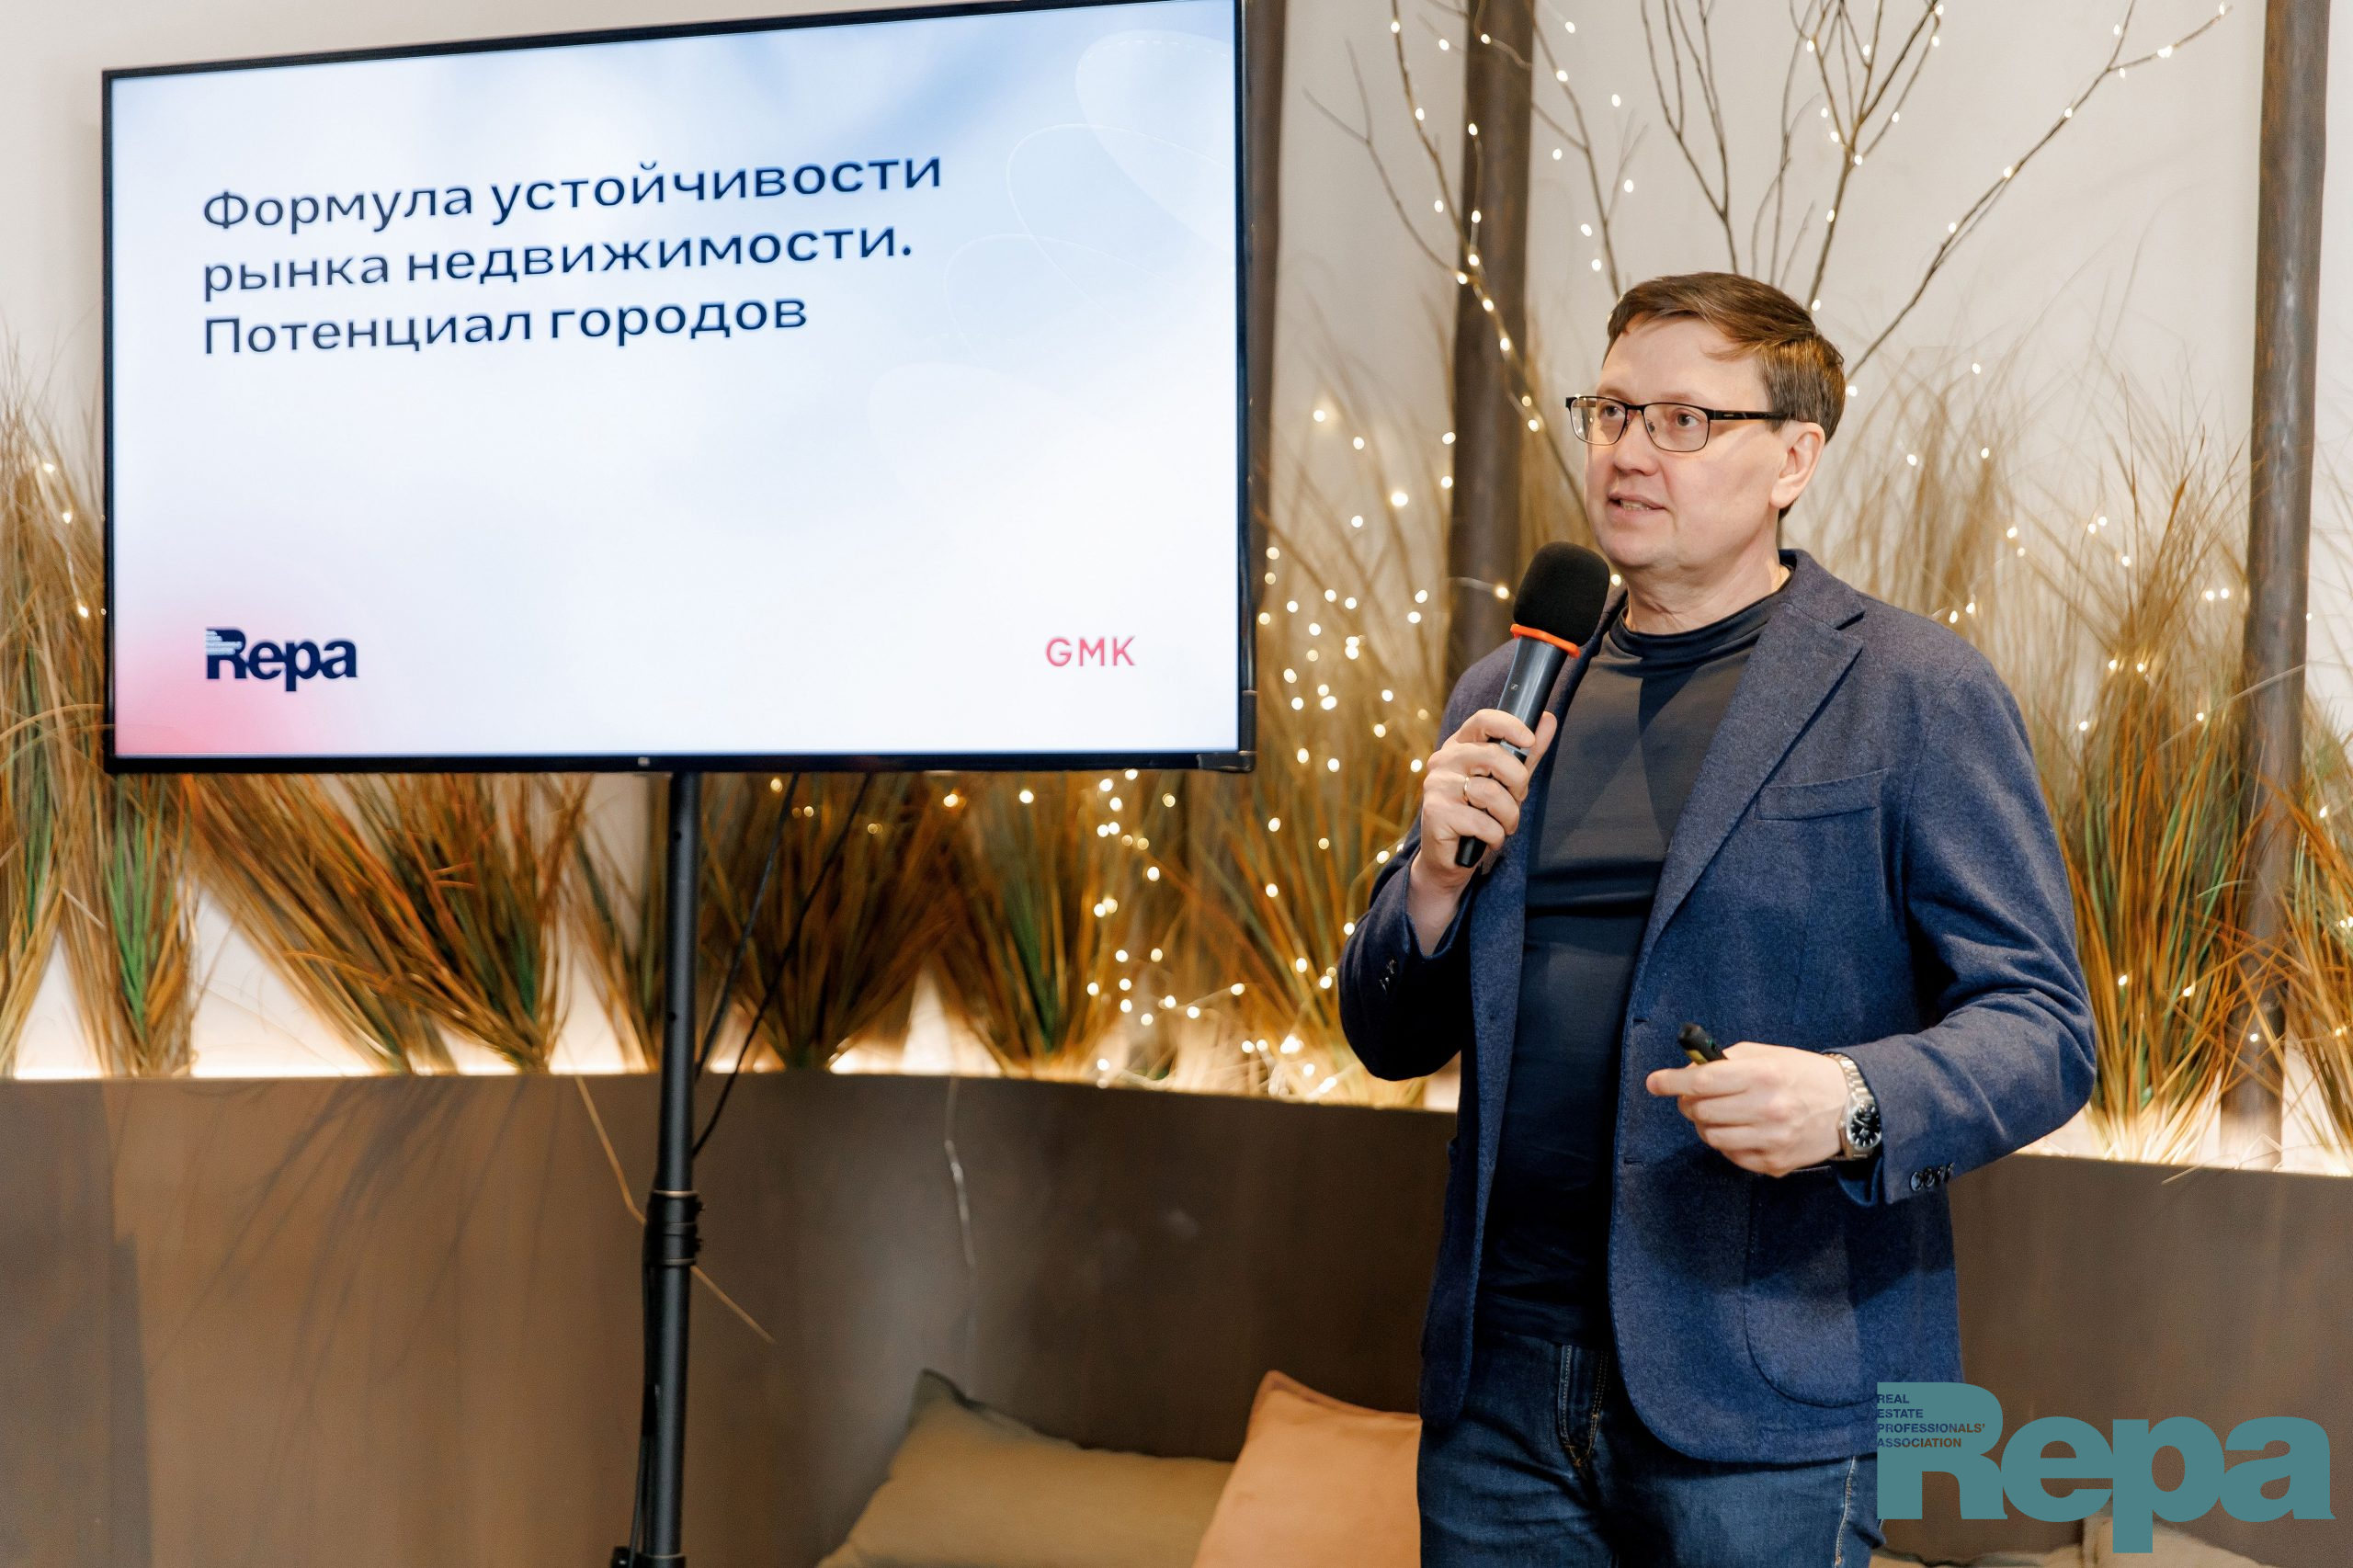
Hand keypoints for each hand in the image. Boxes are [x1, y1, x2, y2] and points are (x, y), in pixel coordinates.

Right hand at [1410, 707, 1560, 892]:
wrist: (1451, 859)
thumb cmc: (1479, 815)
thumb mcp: (1507, 783)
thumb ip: (1526, 754)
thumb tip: (1548, 720)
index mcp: (1460, 747)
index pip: (1482, 720)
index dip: (1509, 726)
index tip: (1530, 741)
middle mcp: (1443, 761)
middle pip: (1493, 756)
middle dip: (1517, 783)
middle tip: (1515, 800)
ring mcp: (1437, 785)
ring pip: (1491, 792)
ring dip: (1509, 816)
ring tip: (1503, 825)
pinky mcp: (1436, 812)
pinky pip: (1482, 822)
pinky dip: (1495, 835)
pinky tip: (1488, 839)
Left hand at [1644, 1041, 1848, 1175]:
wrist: (1850, 1107)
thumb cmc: (1802, 1075)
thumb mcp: (1768, 1055)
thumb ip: (1726, 1060)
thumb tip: (1687, 1070)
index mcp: (1763, 1075)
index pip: (1702, 1081)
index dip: (1672, 1082)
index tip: (1655, 1083)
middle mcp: (1767, 1108)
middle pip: (1701, 1111)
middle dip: (1689, 1103)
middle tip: (1694, 1097)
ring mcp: (1772, 1139)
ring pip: (1711, 1137)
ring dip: (1706, 1125)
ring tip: (1721, 1114)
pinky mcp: (1775, 1163)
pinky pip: (1731, 1155)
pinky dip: (1727, 1142)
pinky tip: (1742, 1130)